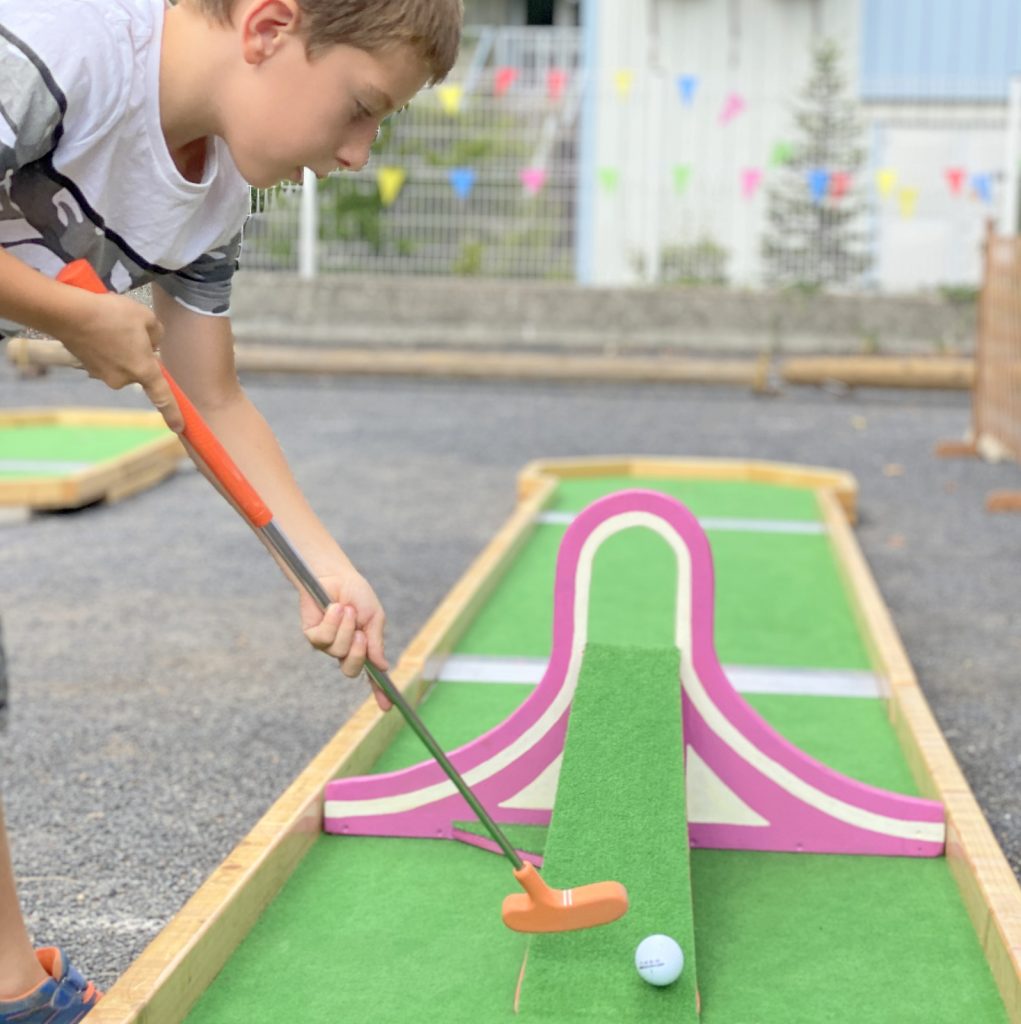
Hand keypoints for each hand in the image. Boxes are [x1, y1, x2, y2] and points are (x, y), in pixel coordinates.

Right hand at [55, 290, 183, 432]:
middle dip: (139, 352)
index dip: (172, 412)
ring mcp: (103, 375)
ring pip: (121, 362)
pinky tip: (98, 328)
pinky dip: (105, 346)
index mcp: (143, 370)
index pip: (162, 397)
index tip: (179, 428)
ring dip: (121, 348)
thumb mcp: (146, 317)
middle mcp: (123, 379)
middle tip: (131, 328)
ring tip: (111, 325)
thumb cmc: (111, 315)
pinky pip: (106, 358)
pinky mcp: (87, 367)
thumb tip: (152, 344)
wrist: (68, 313)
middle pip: (139, 369)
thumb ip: (156, 333)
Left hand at [299, 565, 390, 709]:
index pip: (371, 674)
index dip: (378, 692)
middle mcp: (344, 650)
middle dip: (357, 653)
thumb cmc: (356, 594)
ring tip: (345, 609)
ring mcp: (327, 645)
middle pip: (350, 670)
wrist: (335, 575)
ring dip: (344, 627)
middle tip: (360, 634)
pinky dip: (331, 622)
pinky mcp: (311, 635)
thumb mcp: (374, 618)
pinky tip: (333, 607)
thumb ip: (376, 642)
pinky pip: (322, 640)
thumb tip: (383, 667)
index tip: (387, 707)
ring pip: (337, 651)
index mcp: (362, 647)